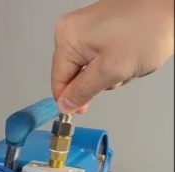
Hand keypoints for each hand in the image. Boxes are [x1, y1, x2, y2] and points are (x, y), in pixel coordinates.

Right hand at [51, 0, 173, 112]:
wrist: (173, 7)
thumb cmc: (149, 28)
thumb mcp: (111, 70)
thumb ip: (83, 91)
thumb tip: (65, 104)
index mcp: (68, 37)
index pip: (59, 79)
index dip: (70, 98)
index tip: (81, 110)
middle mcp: (74, 29)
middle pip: (76, 73)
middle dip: (99, 80)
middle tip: (120, 72)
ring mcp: (90, 27)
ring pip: (92, 67)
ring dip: (112, 71)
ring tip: (130, 59)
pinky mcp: (104, 28)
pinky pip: (103, 56)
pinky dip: (118, 60)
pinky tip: (132, 53)